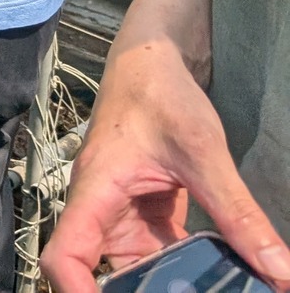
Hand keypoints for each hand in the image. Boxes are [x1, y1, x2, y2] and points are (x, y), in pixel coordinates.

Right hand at [43, 38, 289, 291]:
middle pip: (98, 274)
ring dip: (164, 289)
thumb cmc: (160, 94)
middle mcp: (101, 211)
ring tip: (214, 291)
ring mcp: (121, 216)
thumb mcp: (204, 153)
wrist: (151, 62)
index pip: (65, 255)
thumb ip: (239, 214)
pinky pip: (157, 257)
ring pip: (132, 272)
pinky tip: (220, 280)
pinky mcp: (142, 216)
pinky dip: (183, 275)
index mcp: (96, 193)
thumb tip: (281, 272)